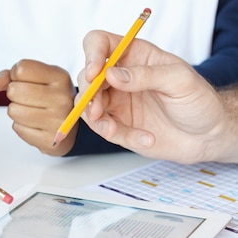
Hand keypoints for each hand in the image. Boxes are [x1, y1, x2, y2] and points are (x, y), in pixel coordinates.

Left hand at [0, 59, 77, 155]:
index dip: (16, 75)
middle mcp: (61, 98)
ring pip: (13, 110)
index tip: (26, 81)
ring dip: (17, 111)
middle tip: (29, 99)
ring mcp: (57, 121)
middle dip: (15, 94)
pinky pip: (17, 128)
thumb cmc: (48, 98)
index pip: (21, 69)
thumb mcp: (35, 79)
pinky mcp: (48, 140)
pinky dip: (21, 126)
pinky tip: (35, 124)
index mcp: (60, 77)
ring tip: (33, 111)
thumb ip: (9, 76)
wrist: (68, 128)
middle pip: (14, 90)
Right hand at [79, 30, 237, 162]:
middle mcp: (120, 77)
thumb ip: (146, 75)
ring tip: (113, 131)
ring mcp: (116, 101)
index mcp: (135, 55)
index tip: (94, 74)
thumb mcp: (180, 81)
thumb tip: (112, 74)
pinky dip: (119, 135)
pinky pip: (104, 129)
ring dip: (96, 120)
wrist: (207, 135)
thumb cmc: (199, 101)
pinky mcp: (117, 124)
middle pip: (86, 78)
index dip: (91, 55)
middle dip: (88, 95)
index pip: (100, 44)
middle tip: (97, 110)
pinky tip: (145, 138)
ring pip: (86, 106)